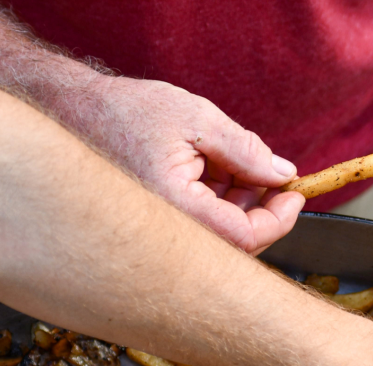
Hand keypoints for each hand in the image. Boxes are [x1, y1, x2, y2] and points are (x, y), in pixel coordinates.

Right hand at [80, 77, 303, 254]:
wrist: (77, 117)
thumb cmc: (128, 114)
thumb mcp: (198, 119)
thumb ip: (246, 150)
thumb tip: (283, 173)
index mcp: (176, 209)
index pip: (244, 236)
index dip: (278, 219)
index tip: (295, 192)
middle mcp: (167, 233)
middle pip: (234, 244)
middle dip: (260, 209)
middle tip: (268, 174)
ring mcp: (160, 236)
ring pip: (218, 238)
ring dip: (237, 204)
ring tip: (228, 162)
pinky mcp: (157, 231)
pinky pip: (198, 232)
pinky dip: (215, 204)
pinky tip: (209, 173)